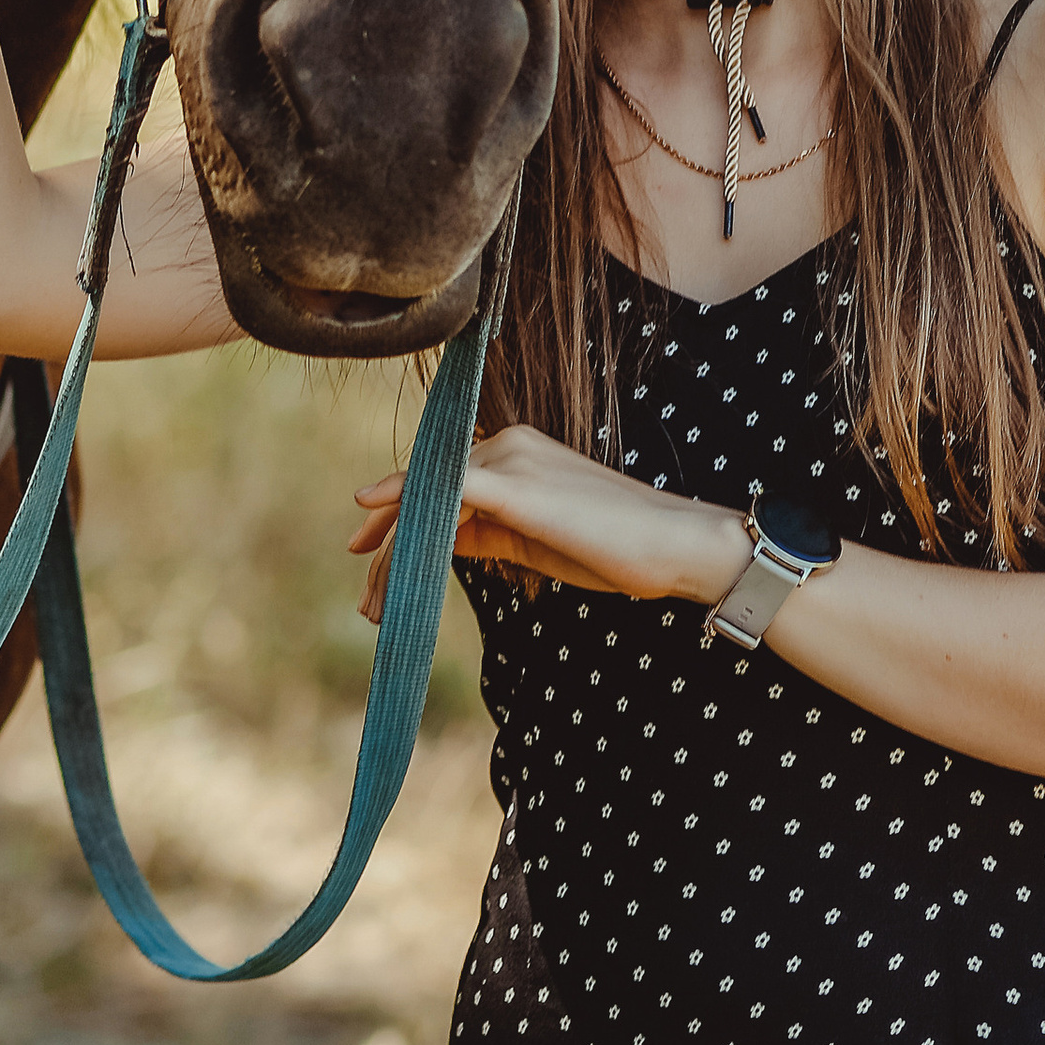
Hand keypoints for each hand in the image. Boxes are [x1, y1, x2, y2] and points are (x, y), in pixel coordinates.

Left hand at [347, 425, 750, 626]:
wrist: (676, 546)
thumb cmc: (616, 548)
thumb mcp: (537, 540)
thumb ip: (488, 531)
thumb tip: (442, 541)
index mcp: (512, 454)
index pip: (441, 485)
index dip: (400, 520)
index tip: (370, 555)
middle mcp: (505, 444)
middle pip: (427, 492)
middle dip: (391, 544)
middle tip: (368, 597)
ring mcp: (510, 458)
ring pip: (429, 496)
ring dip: (396, 548)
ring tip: (375, 600)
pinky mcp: (514, 481)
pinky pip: (446, 485)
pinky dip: (406, 497)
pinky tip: (373, 510)